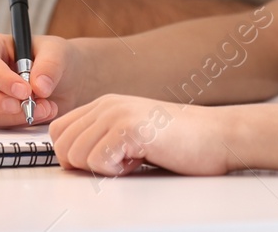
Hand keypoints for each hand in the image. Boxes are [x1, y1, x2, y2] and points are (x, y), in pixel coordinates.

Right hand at [0, 32, 81, 126]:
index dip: (0, 78)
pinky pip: (0, 124)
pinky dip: (23, 122)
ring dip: (17, 115)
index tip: (25, 91)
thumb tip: (39, 87)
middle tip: (20, 107)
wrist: (66, 80)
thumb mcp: (57, 52)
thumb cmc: (54, 57)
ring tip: (47, 107)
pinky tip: (45, 111)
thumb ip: (50, 65)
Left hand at [49, 94, 237, 176]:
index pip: (60, 131)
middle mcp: (107, 105)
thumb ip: (104, 139)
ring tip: (132, 161)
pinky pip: (97, 161)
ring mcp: (117, 114)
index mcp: (105, 105)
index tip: (100, 164)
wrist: (218, 136)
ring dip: (103, 169)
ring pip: (76, 156)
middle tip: (119, 164)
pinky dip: (115, 171)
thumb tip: (74, 161)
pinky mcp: (129, 128)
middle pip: (63, 145)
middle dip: (85, 166)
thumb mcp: (133, 135)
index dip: (72, 155)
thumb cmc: (183, 141)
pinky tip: (139, 160)